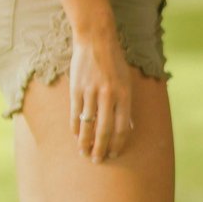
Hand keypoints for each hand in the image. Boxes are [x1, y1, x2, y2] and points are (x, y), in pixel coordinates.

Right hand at [69, 27, 133, 161]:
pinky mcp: (76, 88)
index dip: (118, 143)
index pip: (122, 127)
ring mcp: (91, 92)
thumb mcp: (127, 83)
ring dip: (86, 141)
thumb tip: (127, 127)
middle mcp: (109, 96)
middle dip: (101, 148)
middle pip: (105, 130)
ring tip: (84, 152)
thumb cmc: (114, 64)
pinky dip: (75, 127)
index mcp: (124, 96)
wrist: (96, 41)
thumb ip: (126, 105)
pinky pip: (75, 113)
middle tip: (98, 160)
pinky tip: (75, 135)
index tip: (115, 154)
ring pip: (88, 124)